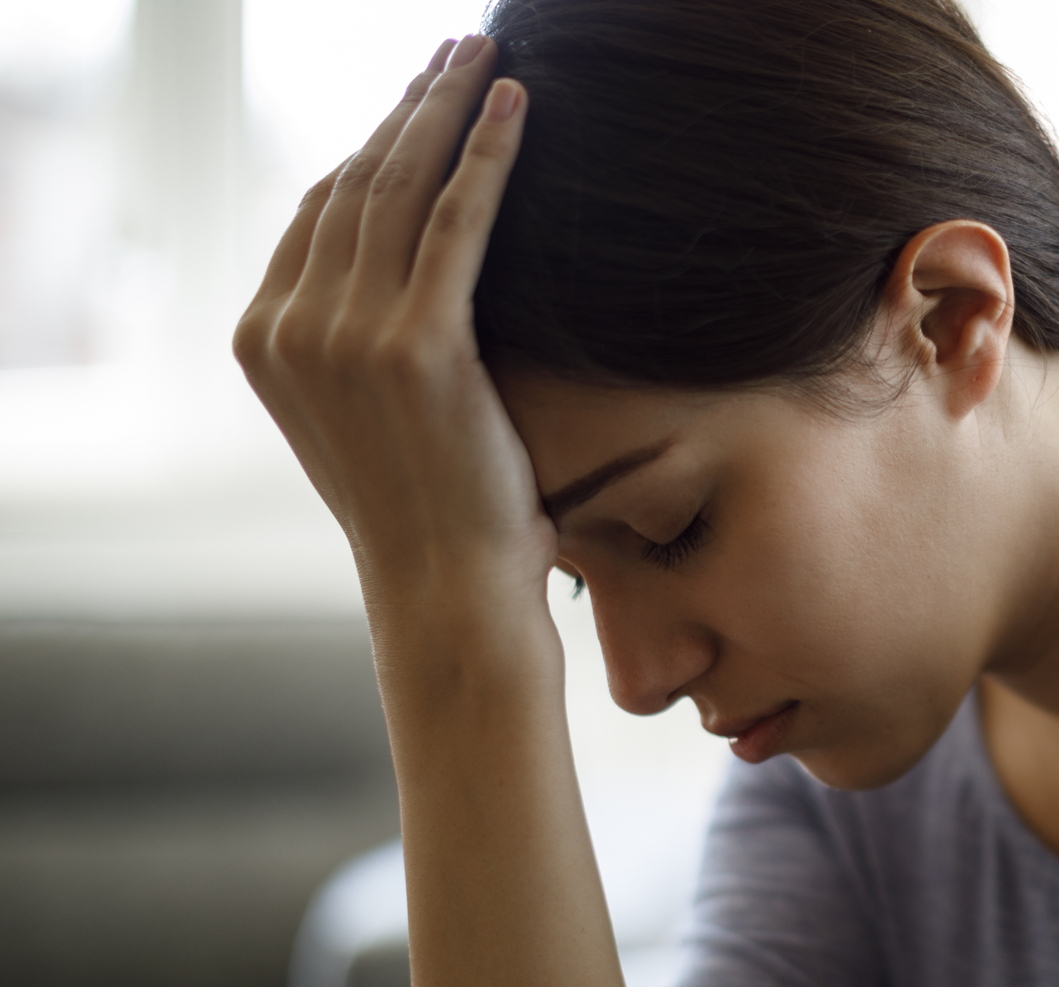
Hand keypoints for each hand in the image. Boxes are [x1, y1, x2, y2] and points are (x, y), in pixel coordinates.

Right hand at [233, 34, 545, 614]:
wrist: (449, 583)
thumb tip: (399, 266)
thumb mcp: (366, 410)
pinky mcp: (417, 343)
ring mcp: (346, 334)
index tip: (421, 100)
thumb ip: (354, 334)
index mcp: (263, 337)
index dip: (373, 144)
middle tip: (457, 49)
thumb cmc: (430, 507)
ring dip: (448, 108)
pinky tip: (516, 107)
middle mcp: (289, 326)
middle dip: (411, 106)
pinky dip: (489, 155)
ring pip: (402, 186)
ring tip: (486, 55)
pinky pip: (457, 221)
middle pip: (356, 181)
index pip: (319, 209)